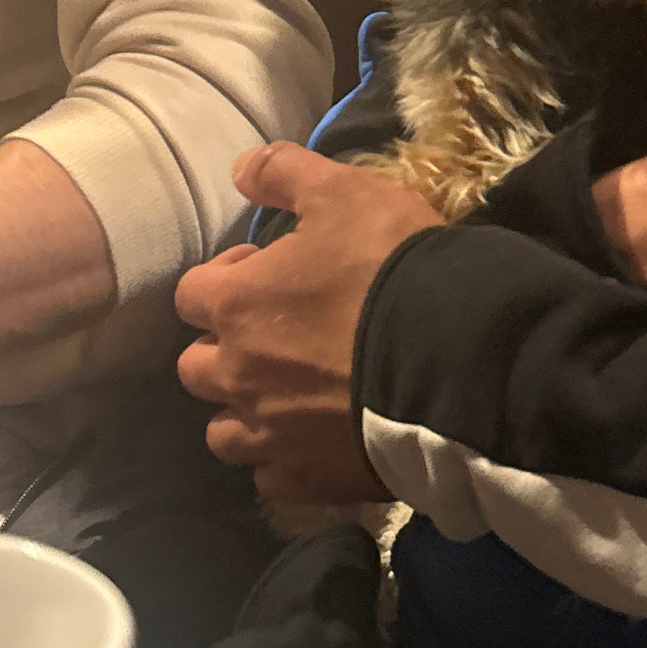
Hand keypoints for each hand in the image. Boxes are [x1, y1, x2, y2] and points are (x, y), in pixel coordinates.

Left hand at [175, 144, 440, 504]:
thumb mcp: (346, 193)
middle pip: (196, 367)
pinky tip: (318, 439)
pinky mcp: (304, 480)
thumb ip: (286, 172)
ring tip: (293, 393)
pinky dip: (285, 459)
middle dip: (227, 346)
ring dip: (247, 410)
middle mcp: (236, 375)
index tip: (270, 270)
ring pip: (224, 430)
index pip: (192, 293)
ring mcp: (267, 435)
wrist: (454, 355)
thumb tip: (241, 167)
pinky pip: (271, 477)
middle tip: (281, 331)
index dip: (228, 278)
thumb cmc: (392, 266)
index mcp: (235, 306)